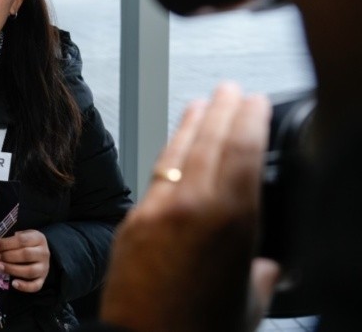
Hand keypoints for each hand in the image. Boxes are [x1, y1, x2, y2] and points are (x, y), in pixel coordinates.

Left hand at [0, 229, 49, 292]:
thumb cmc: (27, 243)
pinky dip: (24, 286)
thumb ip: (12, 238)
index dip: (6, 243)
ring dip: (12, 269)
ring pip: (30, 271)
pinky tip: (13, 283)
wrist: (41, 253)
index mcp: (39, 239)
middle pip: (26, 254)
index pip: (22, 240)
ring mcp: (44, 268)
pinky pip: (35, 286)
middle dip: (8, 256)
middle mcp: (43, 253)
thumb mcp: (23, 235)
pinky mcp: (42, 280)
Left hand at [100, 82, 279, 331]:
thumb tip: (263, 265)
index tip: (254, 100)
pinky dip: (168, 154)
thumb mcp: (249, 302)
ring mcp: (158, 209)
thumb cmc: (200, 329)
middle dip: (222, 109)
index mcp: (231, 221)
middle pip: (209, 141)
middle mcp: (193, 206)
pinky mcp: (132, 220)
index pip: (242, 150)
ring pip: (177, 152)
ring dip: (191, 122)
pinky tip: (173, 147)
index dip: (248, 118)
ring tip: (201, 103)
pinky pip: (155, 176)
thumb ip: (260, 273)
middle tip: (230, 89)